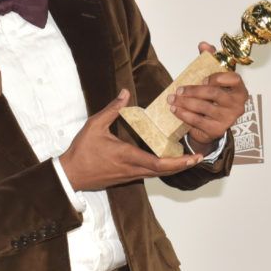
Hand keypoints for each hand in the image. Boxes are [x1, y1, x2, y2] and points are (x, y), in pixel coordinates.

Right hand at [59, 89, 204, 191]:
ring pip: (158, 174)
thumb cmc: (82, 151)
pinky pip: (149, 174)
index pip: (159, 163)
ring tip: (188, 158)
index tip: (194, 157)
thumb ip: (112, 109)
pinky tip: (167, 160)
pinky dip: (162, 168)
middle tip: (199, 157)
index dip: (179, 162)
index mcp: (127, 156)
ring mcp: (130, 175)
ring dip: (174, 167)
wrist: (71, 174)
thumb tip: (125, 93)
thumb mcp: (94, 125)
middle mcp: (132, 169)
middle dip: (183, 165)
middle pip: (164, 171)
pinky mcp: (126, 177)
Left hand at [168, 42, 248, 153]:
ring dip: (184, 102)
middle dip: (193, 90)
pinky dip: (183, 114)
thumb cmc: (213, 98)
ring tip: (171, 99)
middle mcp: (237, 105)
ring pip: (203, 107)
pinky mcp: (217, 130)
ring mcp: (228, 118)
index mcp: (239, 90)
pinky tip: (175, 109)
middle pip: (214, 93)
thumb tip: (203, 44)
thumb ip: (210, 60)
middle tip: (178, 90)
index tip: (203, 78)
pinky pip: (197, 120)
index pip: (234, 79)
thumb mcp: (213, 79)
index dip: (218, 77)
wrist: (211, 125)